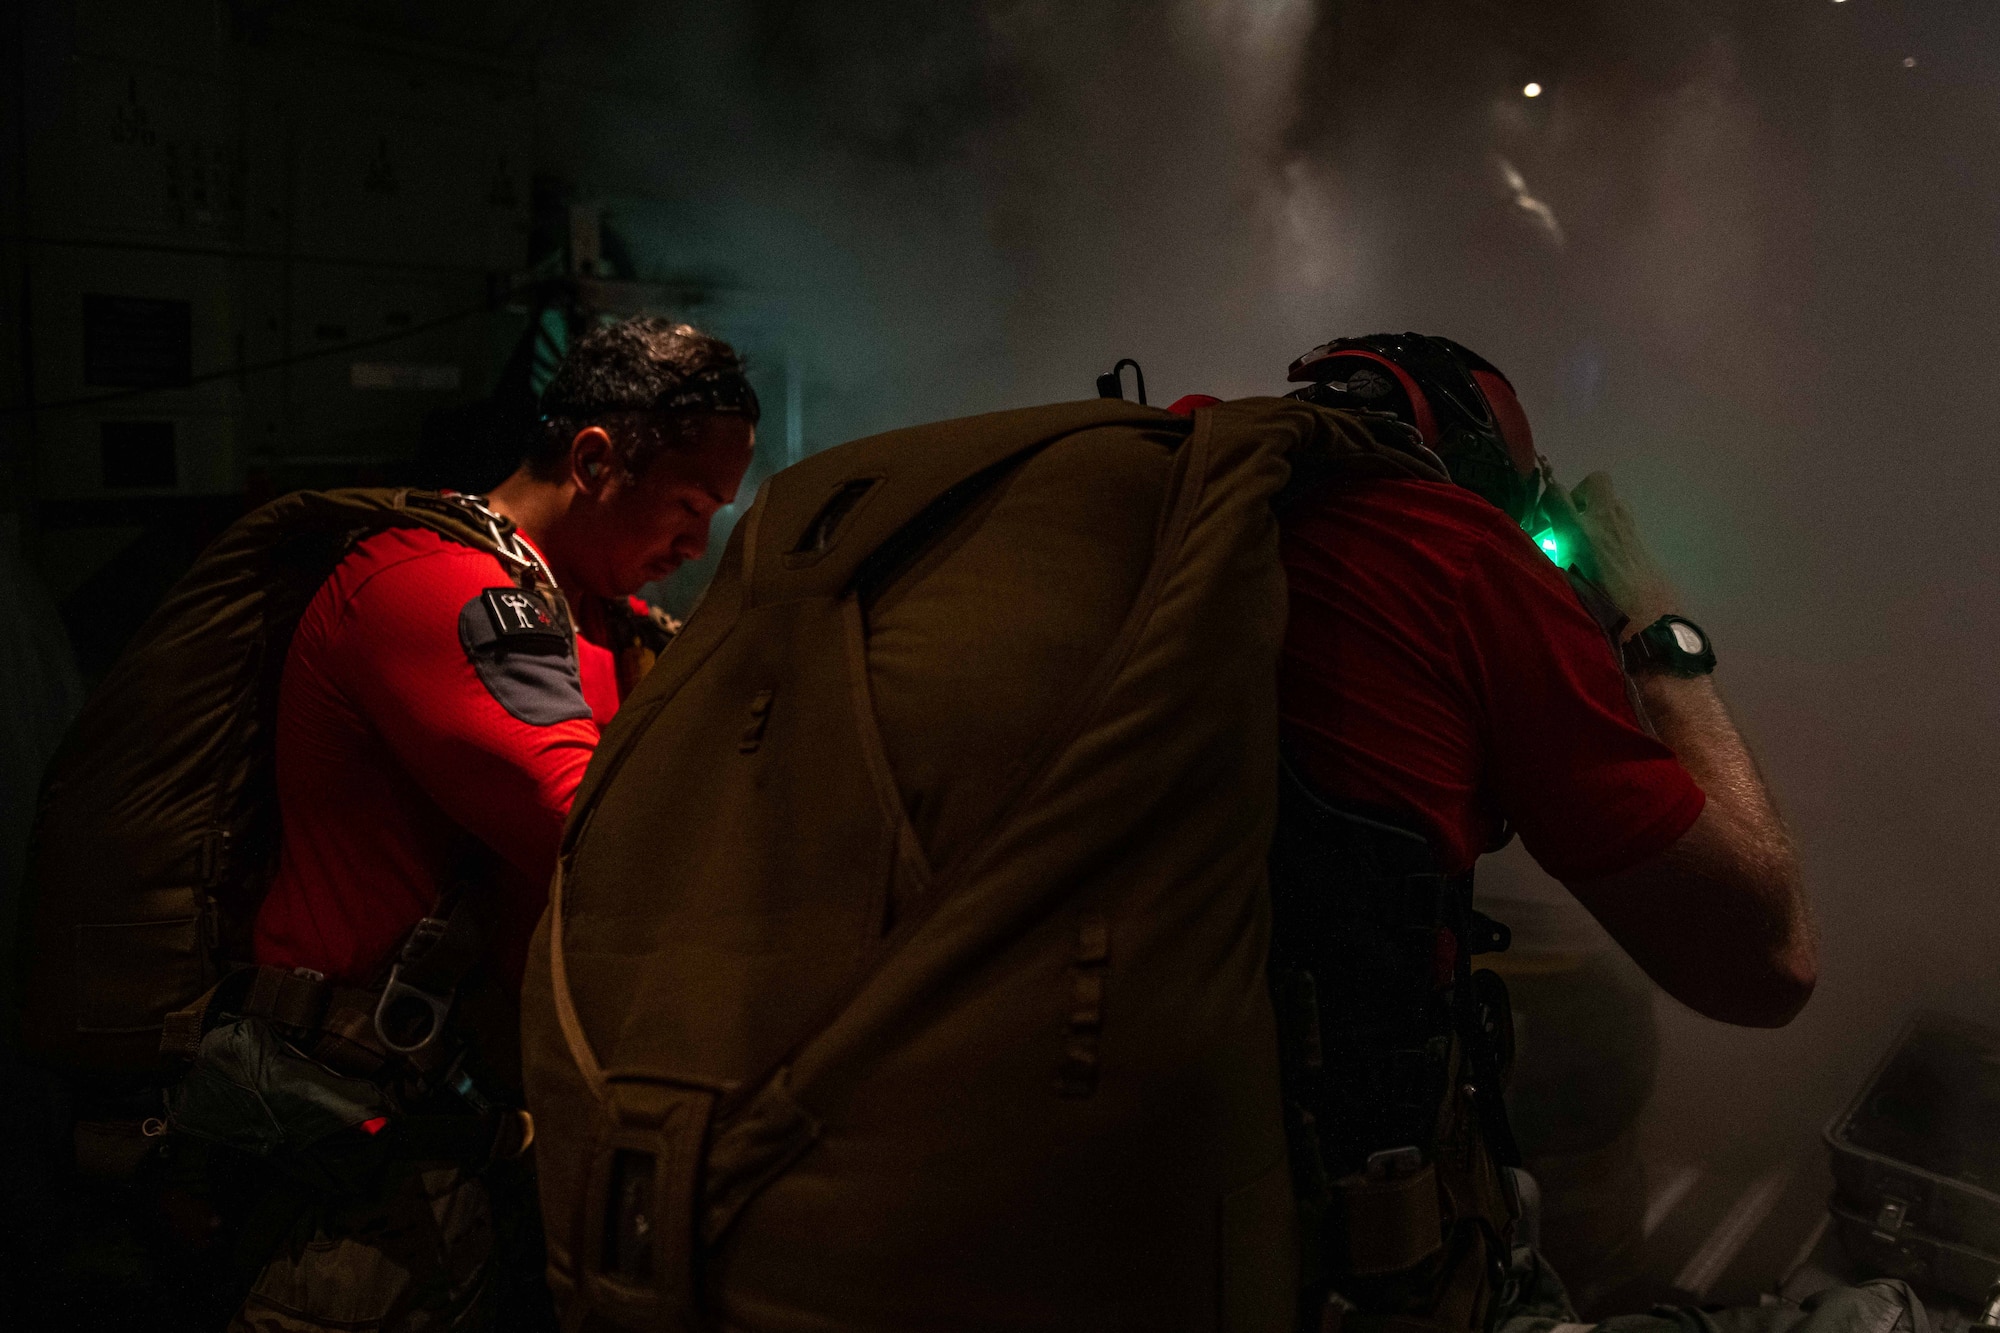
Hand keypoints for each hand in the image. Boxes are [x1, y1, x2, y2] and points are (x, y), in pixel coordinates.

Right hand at [1540, 470, 1680, 637]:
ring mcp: (1627, 524)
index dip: (1546, 501)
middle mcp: (1605, 519)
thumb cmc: (1599, 602)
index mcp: (1579, 530)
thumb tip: (1542, 543)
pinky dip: (1611, 527)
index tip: (1544, 518)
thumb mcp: (1563, 578)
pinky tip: (1605, 553)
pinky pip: (1622, 519)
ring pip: (1612, 499)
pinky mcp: (1641, 536)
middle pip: (1596, 481)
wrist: (1646, 616)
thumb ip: (1552, 553)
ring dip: (1599, 511)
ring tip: (1589, 538)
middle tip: (1573, 518)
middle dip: (1581, 493)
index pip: (1555, 494)